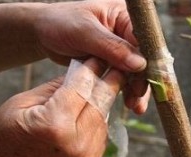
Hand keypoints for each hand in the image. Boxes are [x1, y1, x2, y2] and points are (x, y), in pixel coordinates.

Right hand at [0, 58, 123, 156]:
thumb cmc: (4, 134)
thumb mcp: (23, 102)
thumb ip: (57, 86)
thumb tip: (84, 70)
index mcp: (55, 125)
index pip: (82, 88)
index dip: (92, 69)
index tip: (99, 56)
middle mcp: (76, 145)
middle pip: (100, 104)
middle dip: (108, 82)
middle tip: (115, 65)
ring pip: (104, 119)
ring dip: (104, 102)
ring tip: (104, 85)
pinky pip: (101, 136)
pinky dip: (98, 122)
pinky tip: (91, 111)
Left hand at [34, 0, 149, 113]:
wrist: (42, 34)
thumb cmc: (60, 24)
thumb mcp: (85, 32)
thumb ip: (112, 47)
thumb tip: (140, 64)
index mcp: (123, 16)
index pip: (144, 39)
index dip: (149, 61)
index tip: (146, 81)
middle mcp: (125, 31)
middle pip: (143, 58)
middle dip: (143, 80)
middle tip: (138, 99)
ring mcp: (119, 49)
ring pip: (136, 71)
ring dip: (137, 89)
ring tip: (136, 107)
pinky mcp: (112, 63)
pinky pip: (124, 78)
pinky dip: (127, 91)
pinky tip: (129, 104)